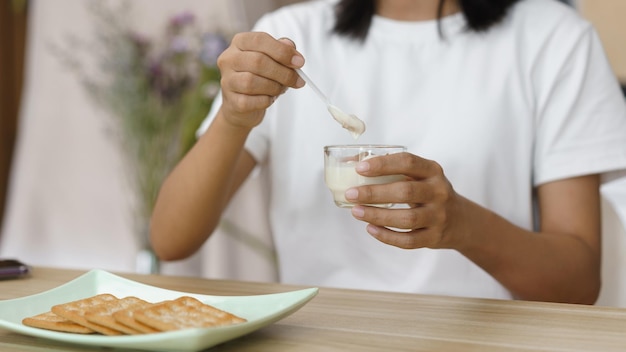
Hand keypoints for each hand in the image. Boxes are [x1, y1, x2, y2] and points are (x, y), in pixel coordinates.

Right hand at [217, 33, 304, 128]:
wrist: (242, 104)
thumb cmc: (259, 77)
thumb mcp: (271, 59)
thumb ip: (281, 50)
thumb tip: (290, 46)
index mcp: (239, 42)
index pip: (260, 40)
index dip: (282, 51)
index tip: (300, 62)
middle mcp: (228, 59)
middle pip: (258, 61)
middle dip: (283, 72)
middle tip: (298, 80)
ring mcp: (227, 80)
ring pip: (253, 82)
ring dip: (274, 87)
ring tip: (281, 89)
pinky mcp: (232, 101)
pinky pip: (252, 101)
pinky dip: (266, 100)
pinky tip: (269, 98)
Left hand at [346, 152, 465, 249]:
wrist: (459, 220)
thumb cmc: (428, 192)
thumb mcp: (419, 176)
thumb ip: (391, 169)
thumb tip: (350, 162)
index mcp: (432, 171)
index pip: (408, 162)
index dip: (383, 164)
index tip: (360, 168)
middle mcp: (438, 192)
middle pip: (405, 192)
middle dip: (374, 193)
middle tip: (351, 194)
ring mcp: (438, 216)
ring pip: (406, 219)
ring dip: (377, 215)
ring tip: (356, 212)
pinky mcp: (434, 237)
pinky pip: (408, 240)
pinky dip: (387, 236)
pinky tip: (371, 229)